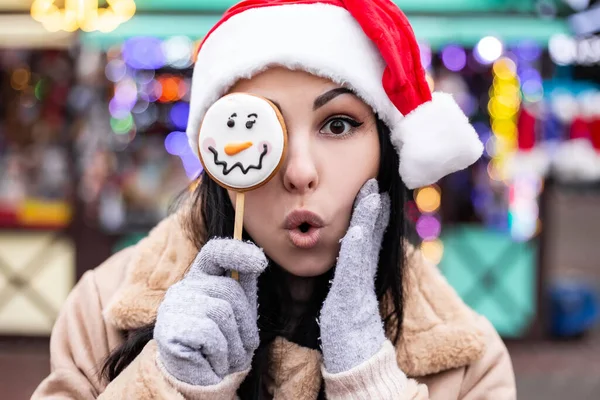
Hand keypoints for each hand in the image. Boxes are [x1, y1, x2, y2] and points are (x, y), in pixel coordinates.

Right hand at [154, 238, 267, 385]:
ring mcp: (173, 307)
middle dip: (246, 322)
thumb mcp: (239, 312)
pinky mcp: (169, 330)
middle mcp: (184, 287)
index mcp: (202, 279)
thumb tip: (258, 256)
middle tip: (245, 348)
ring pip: (222, 311)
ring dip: (235, 343)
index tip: (260, 262)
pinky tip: (214, 363)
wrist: (200, 383)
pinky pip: (210, 334)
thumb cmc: (223, 346)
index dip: (236, 252)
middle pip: (229, 289)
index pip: (215, 252)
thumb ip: (244, 285)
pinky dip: (220, 354)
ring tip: (228, 358)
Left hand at [319, 179, 390, 373]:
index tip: (373, 191)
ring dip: (369, 217)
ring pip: (365, 244)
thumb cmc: (346, 330)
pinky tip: (359, 228)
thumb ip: (348, 277)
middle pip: (372, 235)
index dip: (371, 214)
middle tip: (375, 182)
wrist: (355, 356)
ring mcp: (359, 283)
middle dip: (374, 208)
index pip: (367, 237)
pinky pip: (354, 266)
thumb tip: (345, 260)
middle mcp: (364, 274)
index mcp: (361, 272)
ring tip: (372, 193)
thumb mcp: (346, 297)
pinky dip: (357, 246)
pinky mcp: (351, 294)